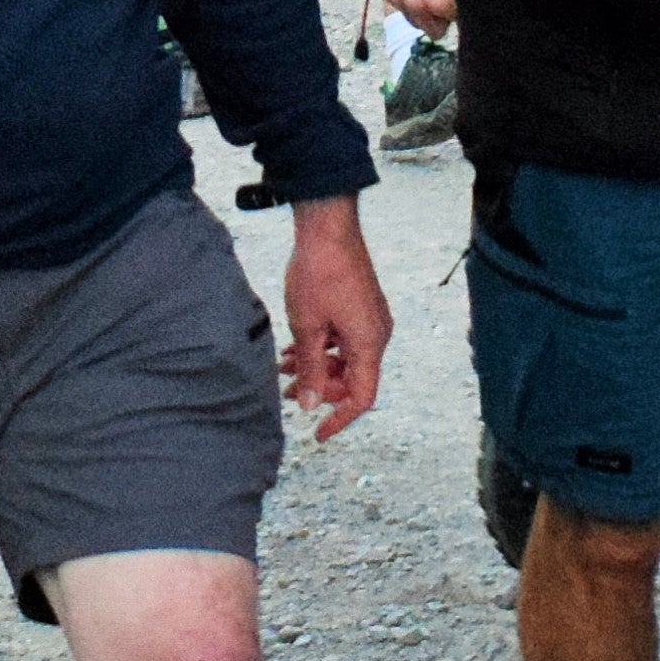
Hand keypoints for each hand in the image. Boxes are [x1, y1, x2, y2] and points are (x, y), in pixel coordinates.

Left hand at [279, 201, 393, 434]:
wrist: (329, 227)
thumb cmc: (318, 274)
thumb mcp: (306, 327)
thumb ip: (309, 369)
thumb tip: (311, 405)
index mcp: (368, 344)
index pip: (361, 397)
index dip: (340, 419)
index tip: (317, 433)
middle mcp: (377, 334)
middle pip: (353, 379)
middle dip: (322, 390)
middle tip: (288, 393)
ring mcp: (371, 318)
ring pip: (346, 358)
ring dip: (318, 367)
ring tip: (283, 369)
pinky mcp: (361, 306)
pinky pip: (345, 339)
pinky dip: (323, 348)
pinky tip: (295, 347)